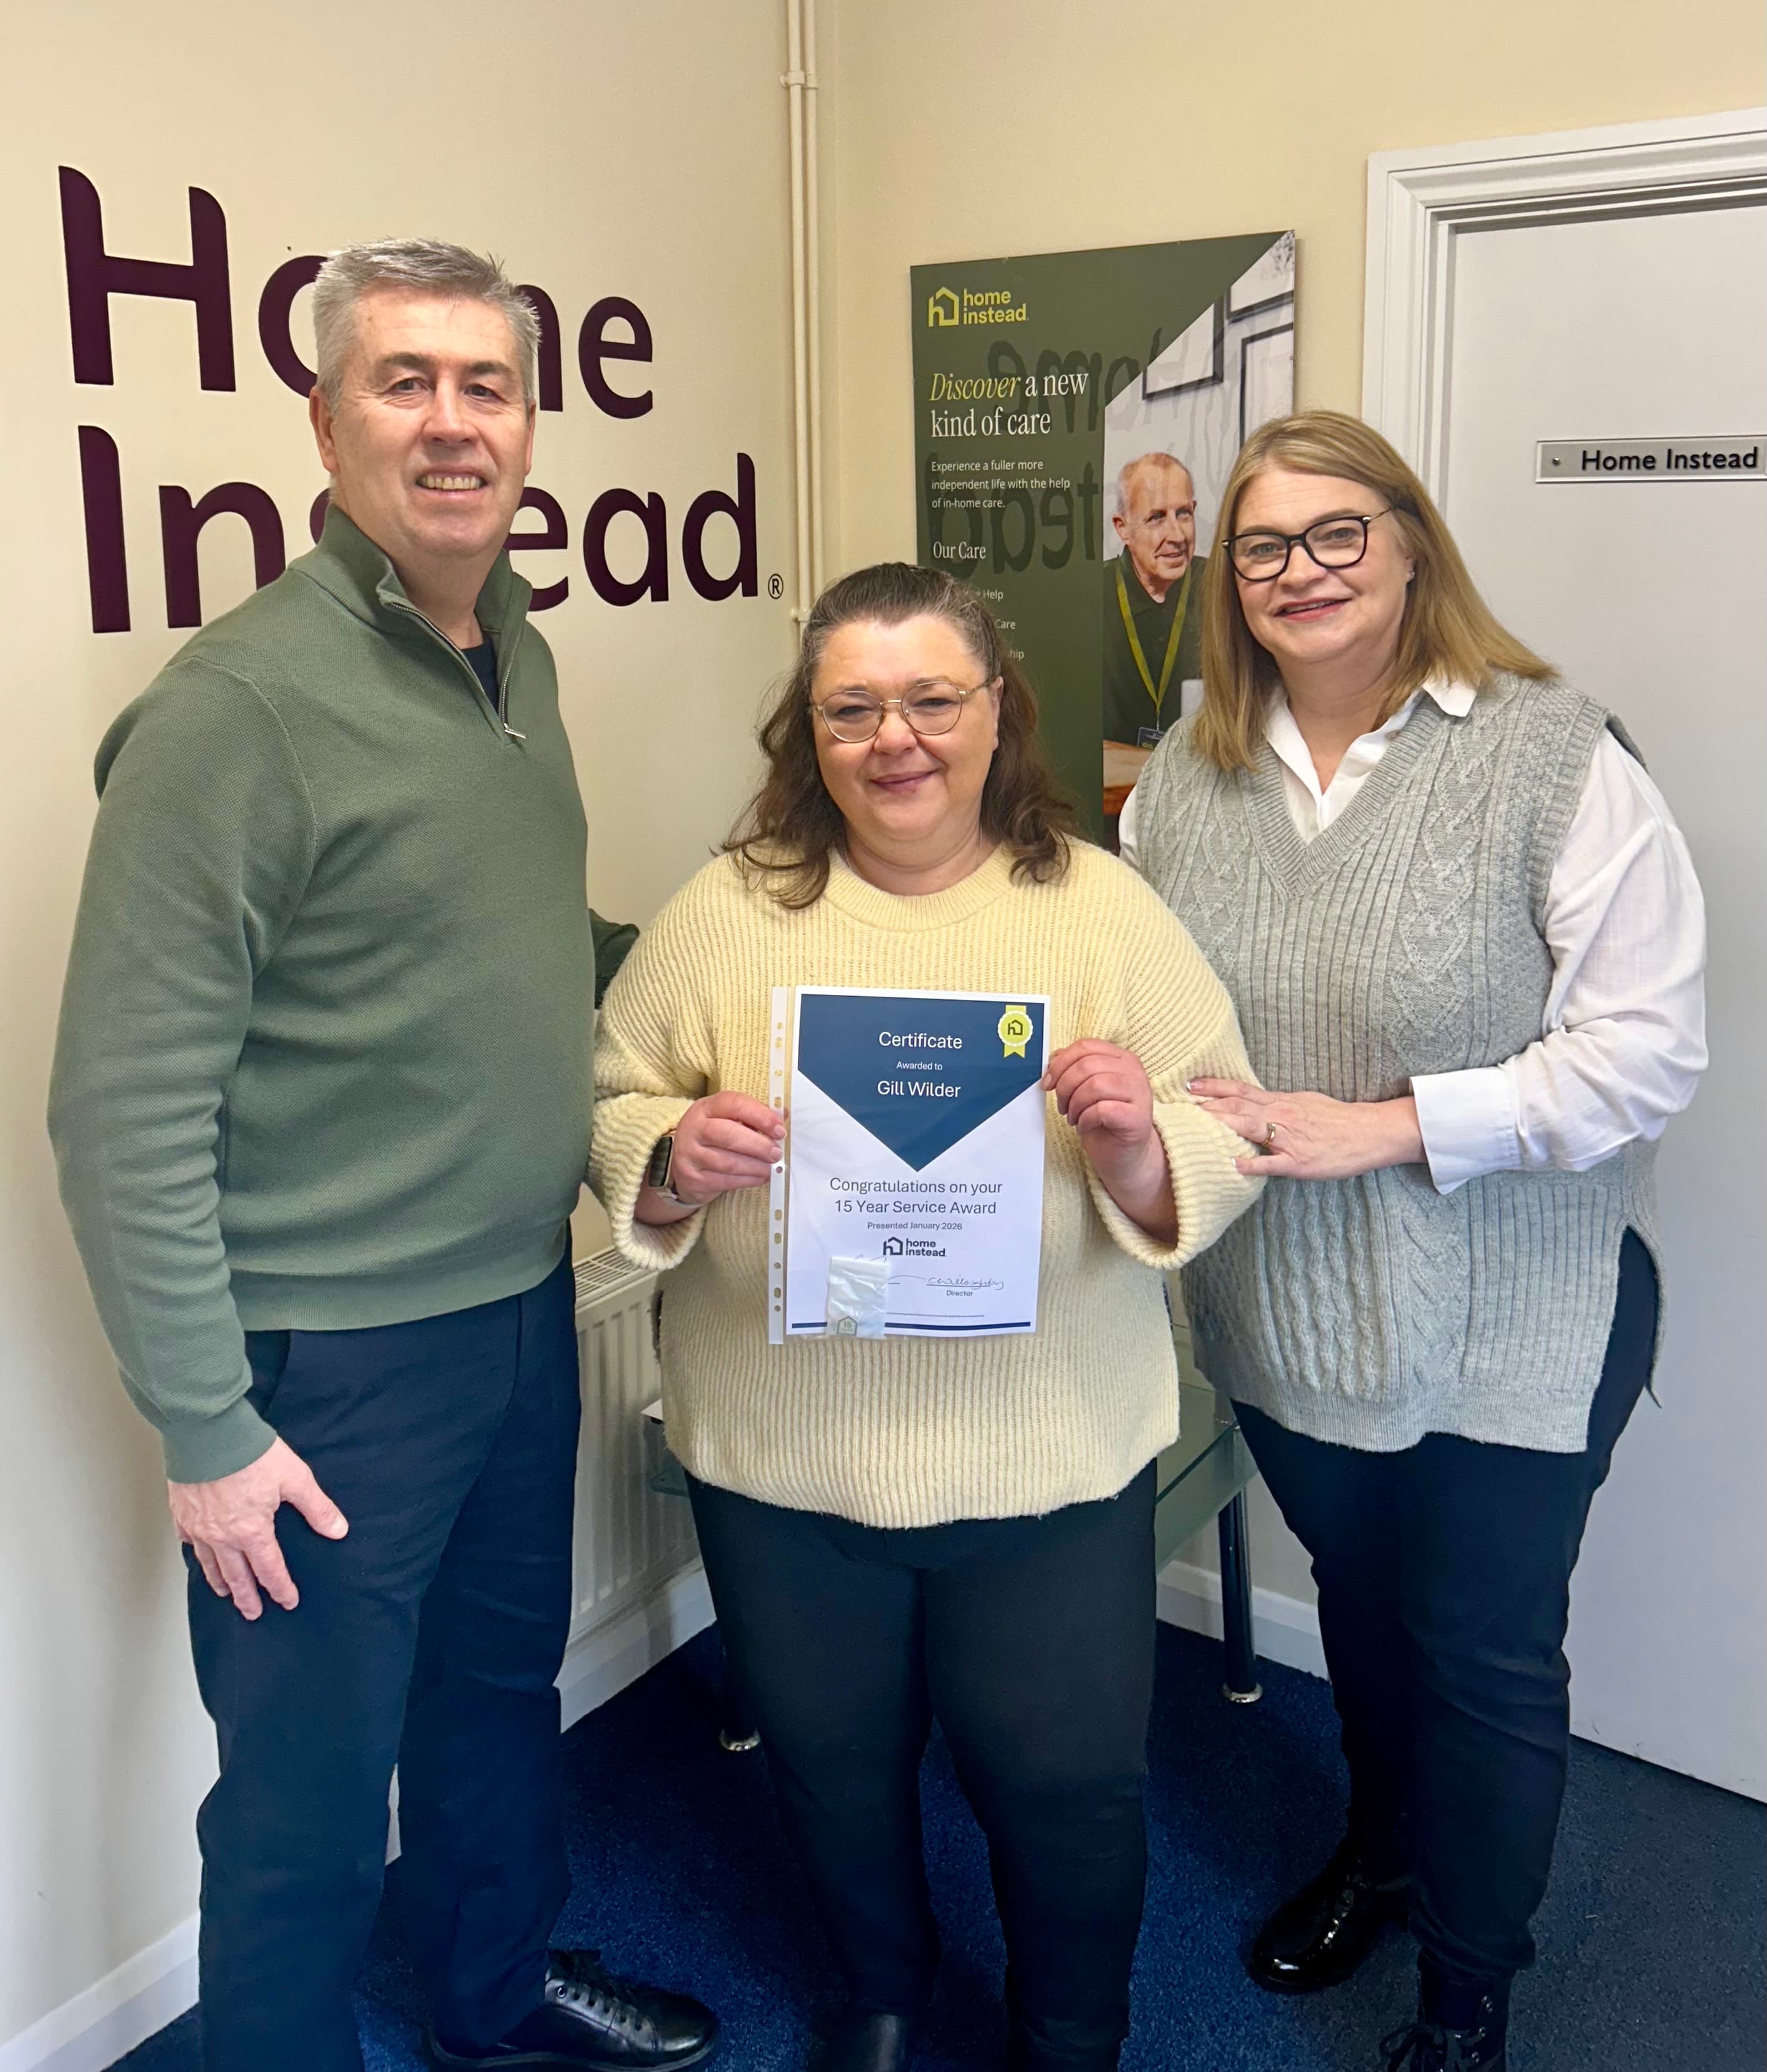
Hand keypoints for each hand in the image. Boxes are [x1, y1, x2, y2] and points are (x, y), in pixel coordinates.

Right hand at [169, 1436, 348, 1619]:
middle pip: (237, 1576)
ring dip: (219, 1582)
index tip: (288, 1602)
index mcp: (252, 1532)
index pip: (270, 1570)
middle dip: (248, 1597)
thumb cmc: (251, 1452)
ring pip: (209, 1564)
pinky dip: (194, 1552)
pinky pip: (187, 1541)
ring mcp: (198, 1526)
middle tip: (253, 1613)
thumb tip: (338, 1529)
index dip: (280, 1588)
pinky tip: (197, 1554)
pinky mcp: (181, 1512)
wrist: (208, 1432)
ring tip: (225, 1593)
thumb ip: (316, 1507)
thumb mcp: (295, 1478)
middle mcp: (222, 1537)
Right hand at [639, 1092, 783, 1219]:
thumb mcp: (726, 1119)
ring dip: (755, 1166)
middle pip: (728, 1134)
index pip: (732, 1104)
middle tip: (776, 1152)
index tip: (778, 1129)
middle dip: (758, 1145)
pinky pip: (725, 1181)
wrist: (680, 1164)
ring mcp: (690, 1154)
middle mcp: (694, 1128)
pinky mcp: (693, 1178)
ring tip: (771, 1167)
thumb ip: (752, 1116)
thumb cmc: (711, 1138)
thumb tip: (782, 1114)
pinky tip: (760, 1177)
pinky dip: (747, 1180)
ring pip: (728, 1162)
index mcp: (705, 1108)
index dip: (759, 1115)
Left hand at [1045, 1039, 1174, 1243]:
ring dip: (1075, 1104)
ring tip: (1074, 1117)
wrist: (1124, 1155)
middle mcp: (1134, 1071)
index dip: (1060, 1063)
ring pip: (1095, 1085)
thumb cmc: (1104, 1120)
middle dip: (1065, 1087)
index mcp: (1121, 1058)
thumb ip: (1074, 1068)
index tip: (1047, 1083)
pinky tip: (1085, 1127)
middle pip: (1087, 1065)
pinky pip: (1102, 1109)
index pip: (1086, 1046)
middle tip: (1062, 1106)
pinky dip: (1086, 1119)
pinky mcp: (1138, 1117)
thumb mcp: (1085, 1088)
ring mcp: (1139, 1093)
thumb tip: (1053, 1059)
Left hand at [1188, 1079, 1424, 1180]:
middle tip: (1179, 1104)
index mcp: (1282, 1102)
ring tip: (1197, 1124)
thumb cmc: (1337, 1119)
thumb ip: (1276, 1105)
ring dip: (1223, 1125)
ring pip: (1251, 1128)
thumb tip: (1252, 1103)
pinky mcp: (1299, 1161)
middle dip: (1208, 1105)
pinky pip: (1272, 1162)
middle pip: (1238, 1107)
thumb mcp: (1304, 1103)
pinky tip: (1234, 1164)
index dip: (1214, 1087)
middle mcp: (1282, 1116)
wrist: (1369, 1132)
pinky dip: (1252, 1163)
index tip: (1190, 1084)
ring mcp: (1289, 1139)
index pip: (1241, 1091)